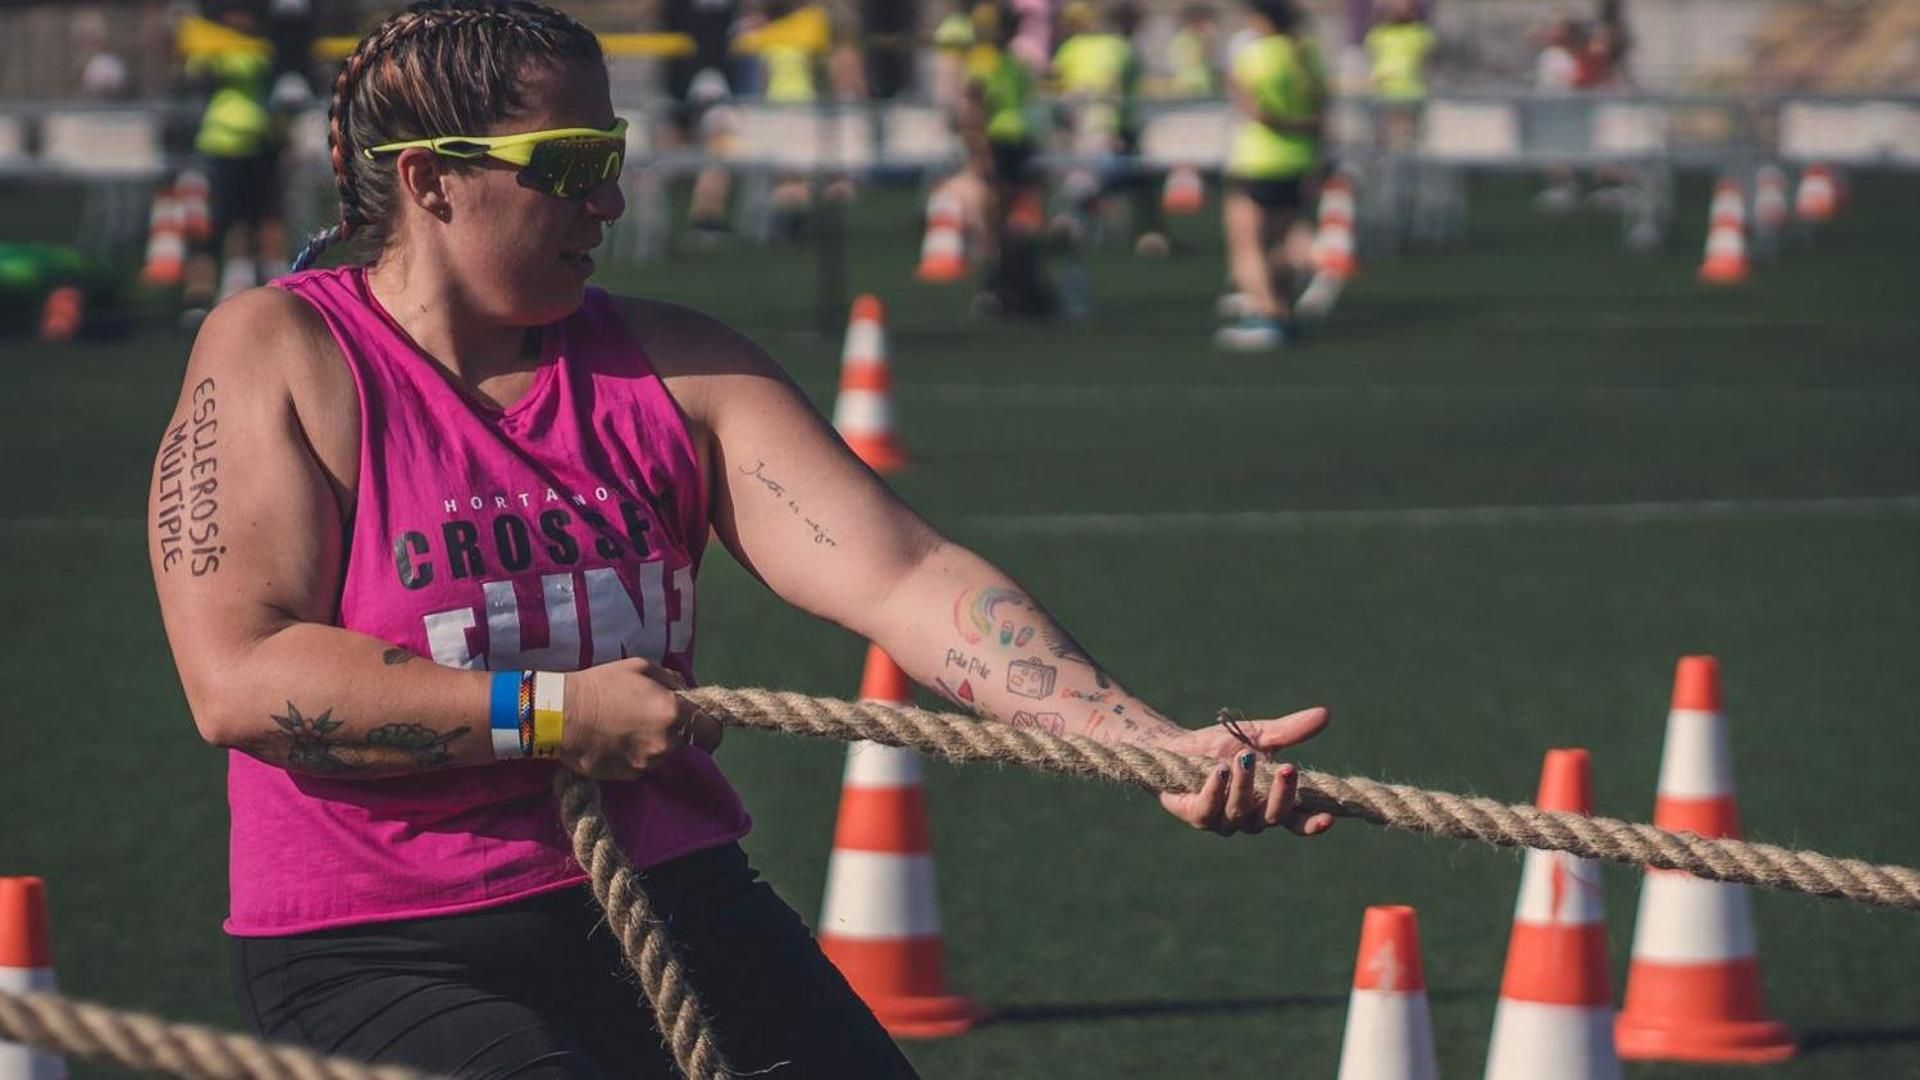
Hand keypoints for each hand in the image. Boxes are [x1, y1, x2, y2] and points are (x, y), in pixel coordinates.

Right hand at [558, 659, 722, 779]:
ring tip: (628, 727)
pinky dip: (635, 756)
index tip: (700, 725)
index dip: (709, 728)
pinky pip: (643, 765)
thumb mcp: (641, 667)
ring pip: (663, 755)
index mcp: (675, 714)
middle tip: (651, 717)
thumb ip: (672, 681)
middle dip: (676, 732)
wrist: (561, 715)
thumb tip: (687, 694)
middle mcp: (667, 744)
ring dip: (655, 744)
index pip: (713, 733)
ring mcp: (648, 764)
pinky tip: (616, 741)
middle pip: (685, 743)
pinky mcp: (629, 777)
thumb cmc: (602, 684)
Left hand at [1156, 707, 1334, 837]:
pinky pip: (1208, 808)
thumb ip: (1290, 730)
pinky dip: (1215, 789)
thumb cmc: (1223, 745)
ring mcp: (1223, 821)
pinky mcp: (1196, 815)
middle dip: (1281, 795)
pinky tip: (1220, 771)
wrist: (1177, 746)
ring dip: (1244, 784)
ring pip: (1239, 811)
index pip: (1295, 821)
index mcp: (1270, 804)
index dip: (1311, 823)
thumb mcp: (1260, 735)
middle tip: (1288, 769)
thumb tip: (1325, 713)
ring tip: (1244, 757)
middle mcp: (1250, 818)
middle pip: (1272, 817)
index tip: (1328, 818)